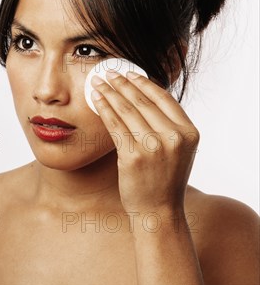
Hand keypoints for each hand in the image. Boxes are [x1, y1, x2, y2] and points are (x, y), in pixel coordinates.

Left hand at [90, 70, 199, 213]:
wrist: (158, 211)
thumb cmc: (164, 179)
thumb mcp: (177, 149)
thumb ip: (168, 125)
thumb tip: (144, 94)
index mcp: (189, 132)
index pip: (164, 98)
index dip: (143, 82)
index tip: (128, 73)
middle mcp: (174, 137)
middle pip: (142, 101)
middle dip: (121, 83)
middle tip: (107, 72)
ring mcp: (154, 146)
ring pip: (126, 110)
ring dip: (109, 92)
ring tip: (97, 82)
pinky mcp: (133, 156)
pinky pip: (115, 125)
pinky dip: (104, 108)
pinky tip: (96, 99)